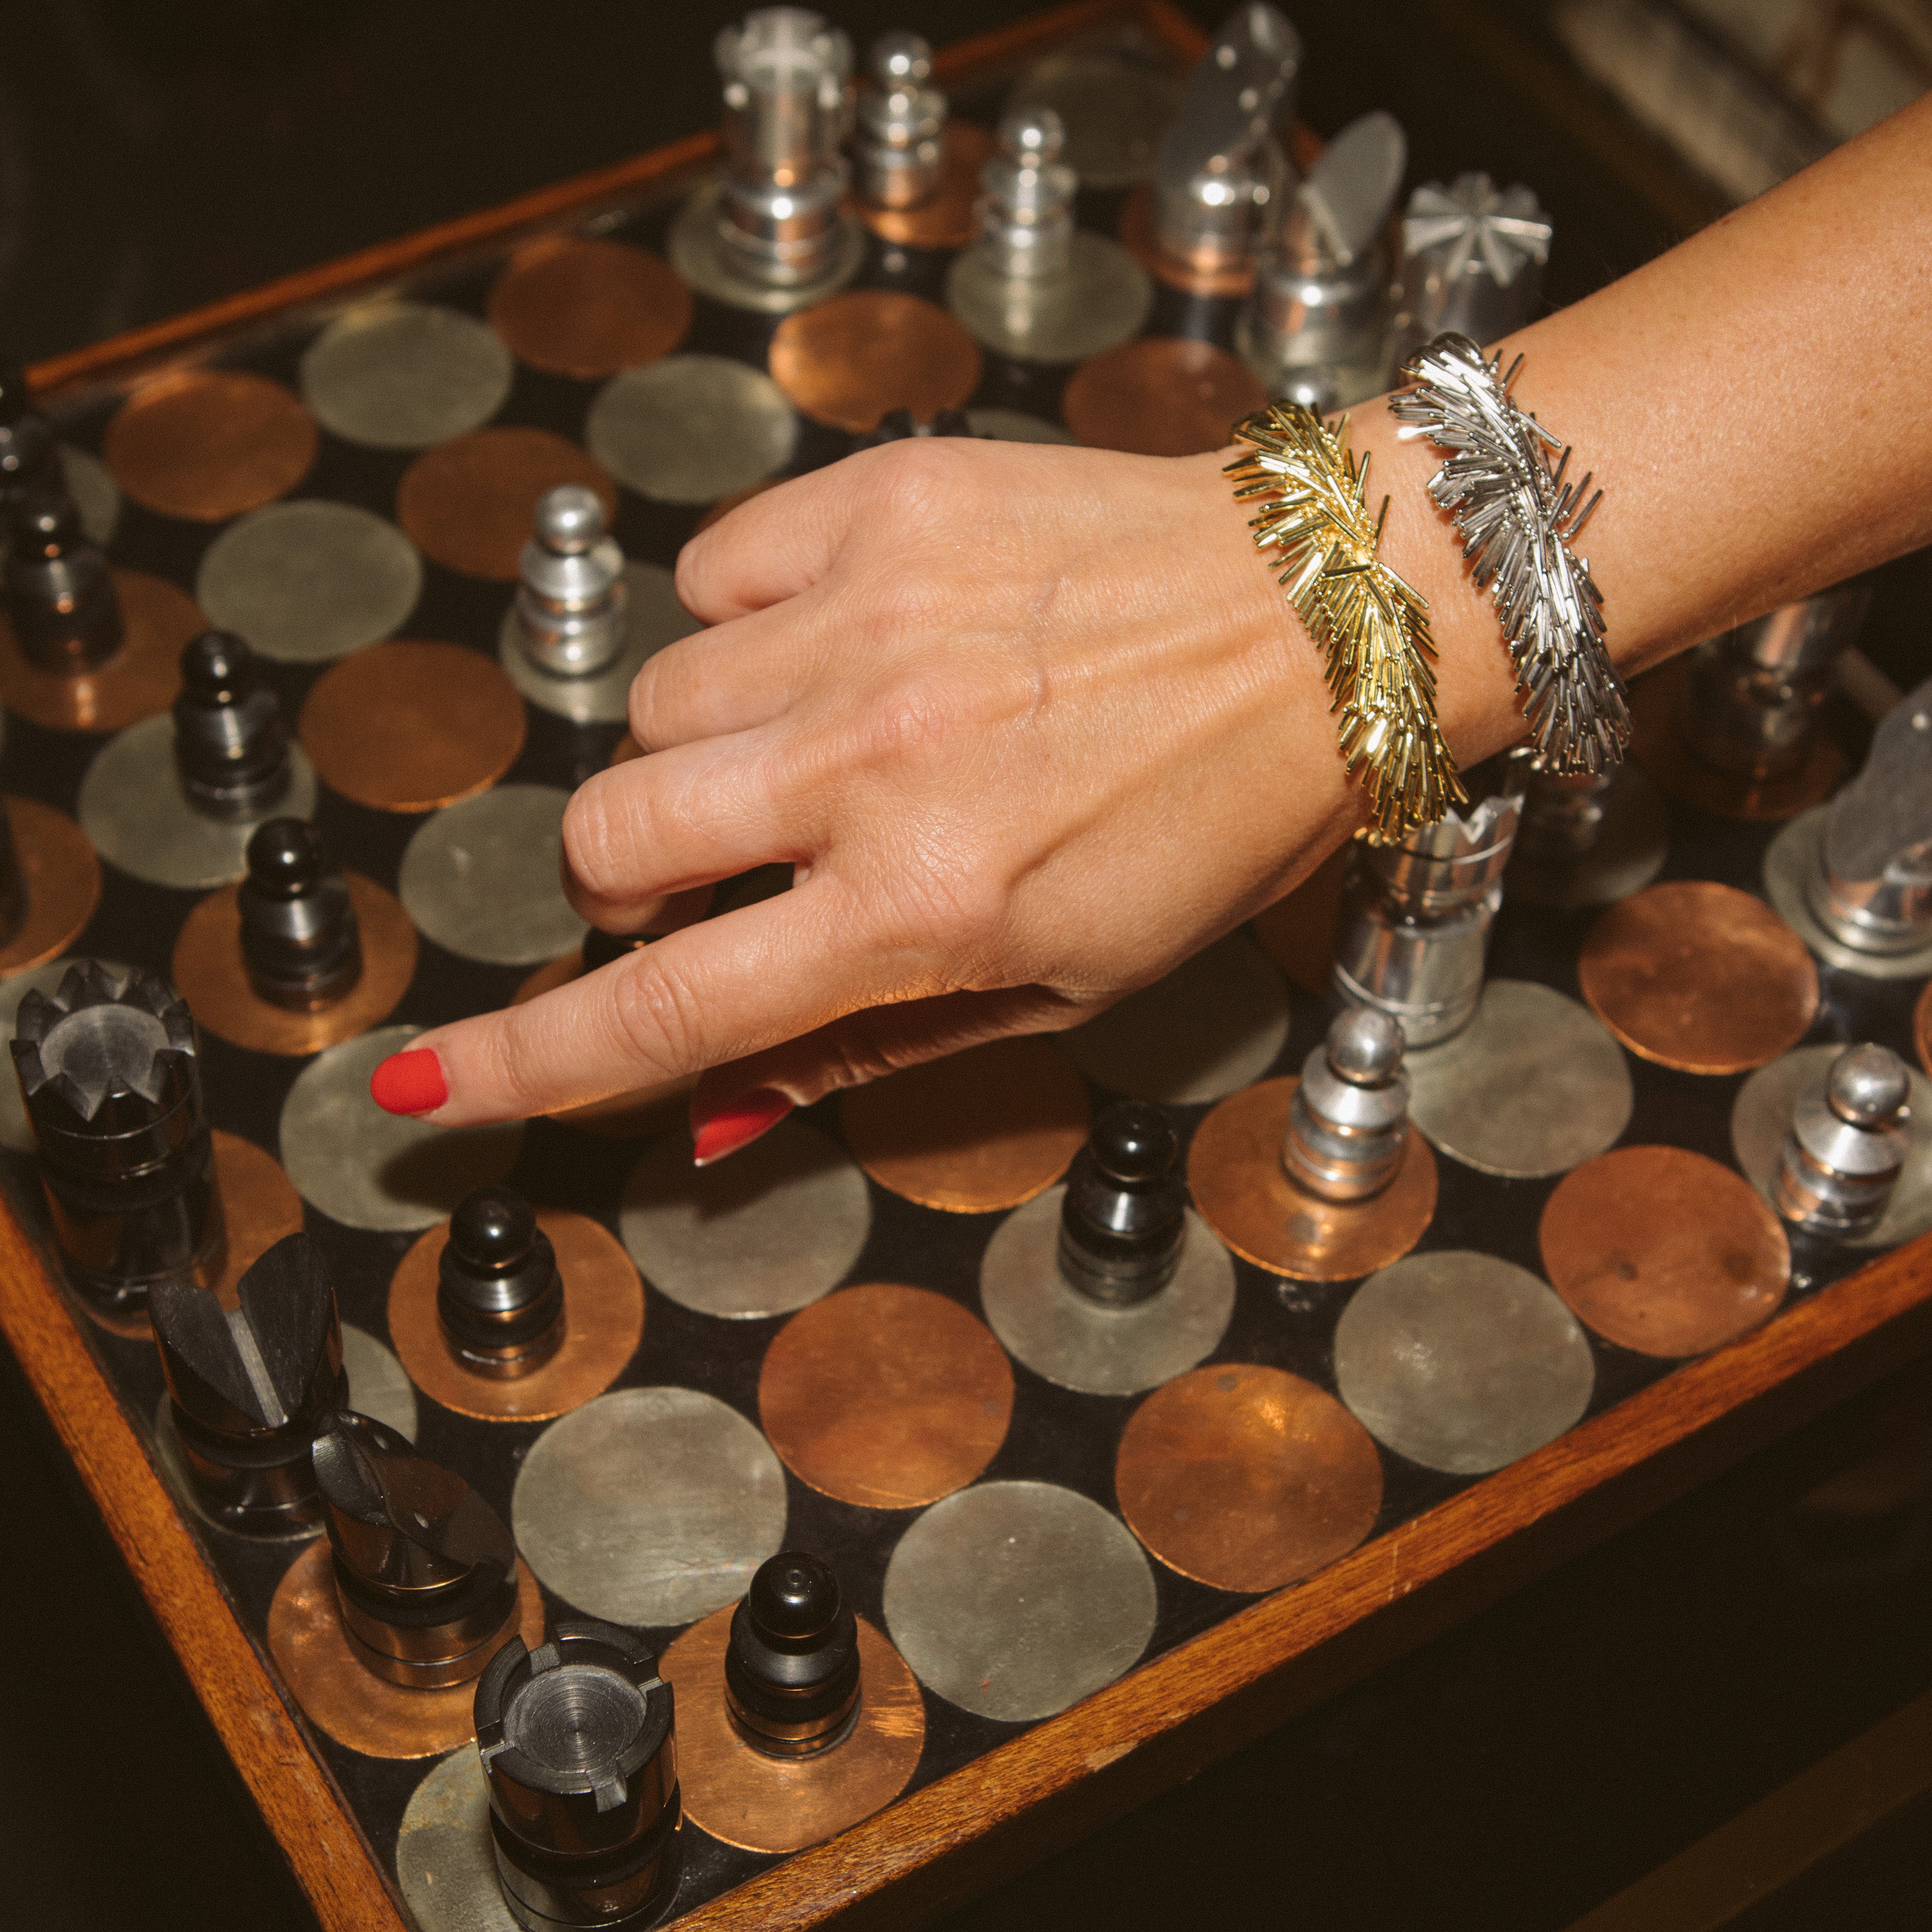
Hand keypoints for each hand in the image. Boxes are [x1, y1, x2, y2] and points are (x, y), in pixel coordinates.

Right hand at [380, 436, 1361, 1142]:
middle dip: (633, 878)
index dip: (524, 1063)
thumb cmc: (1209, 820)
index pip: (667, 1008)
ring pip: (656, 704)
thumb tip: (711, 1115)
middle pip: (609, 835)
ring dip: (711, 750)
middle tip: (734, 868)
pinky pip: (715, 576)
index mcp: (923, 905)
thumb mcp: (1068, 985)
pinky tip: (855, 639)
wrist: (1323, 621)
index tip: (425, 1089)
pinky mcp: (881, 500)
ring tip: (837, 737)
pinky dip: (755, 626)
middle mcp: (873, 761)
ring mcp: (869, 616)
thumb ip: (872, 1049)